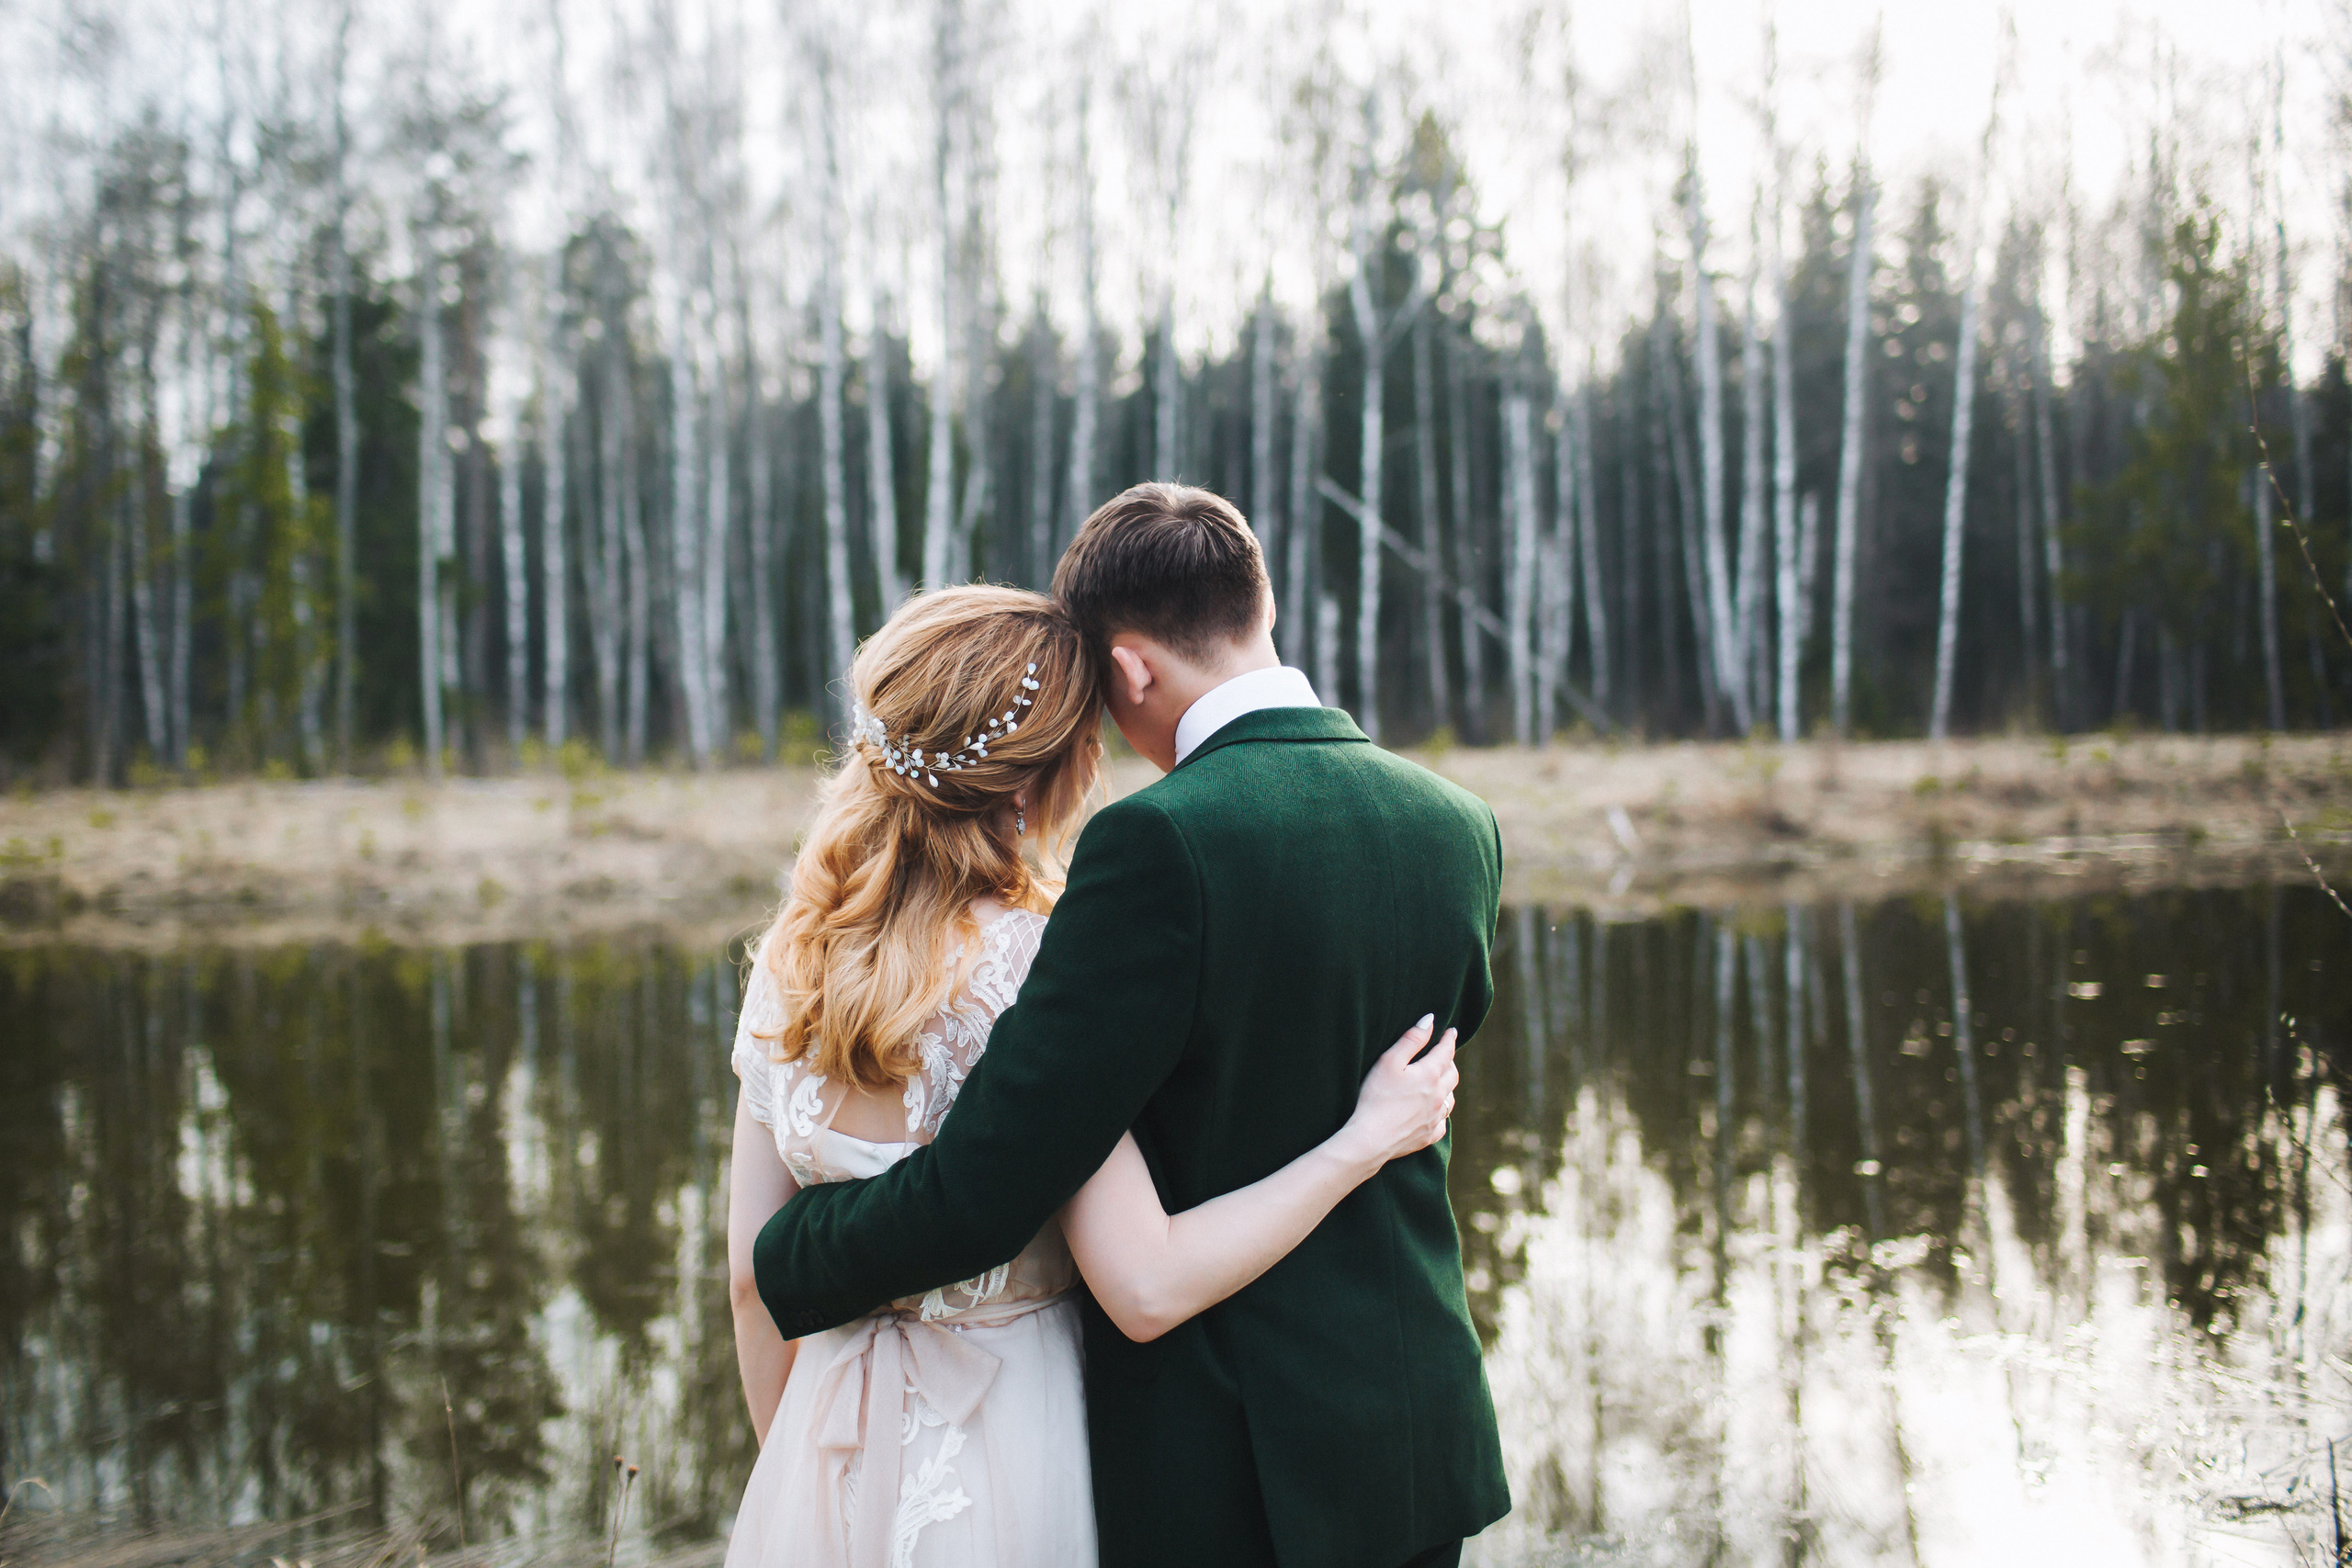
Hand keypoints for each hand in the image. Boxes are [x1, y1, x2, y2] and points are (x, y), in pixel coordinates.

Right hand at [1335, 1015, 1458, 1172]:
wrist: (1371, 1139)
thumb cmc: (1376, 1097)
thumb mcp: (1389, 1061)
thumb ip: (1411, 1040)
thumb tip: (1430, 1020)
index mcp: (1429, 1075)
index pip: (1446, 1052)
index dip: (1449, 1039)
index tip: (1451, 1031)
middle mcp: (1439, 1096)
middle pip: (1452, 1074)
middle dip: (1449, 1061)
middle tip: (1444, 1054)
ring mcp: (1435, 1118)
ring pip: (1450, 1098)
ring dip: (1448, 1086)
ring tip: (1441, 1081)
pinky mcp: (1428, 1136)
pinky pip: (1443, 1122)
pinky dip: (1442, 1112)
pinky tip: (1436, 1111)